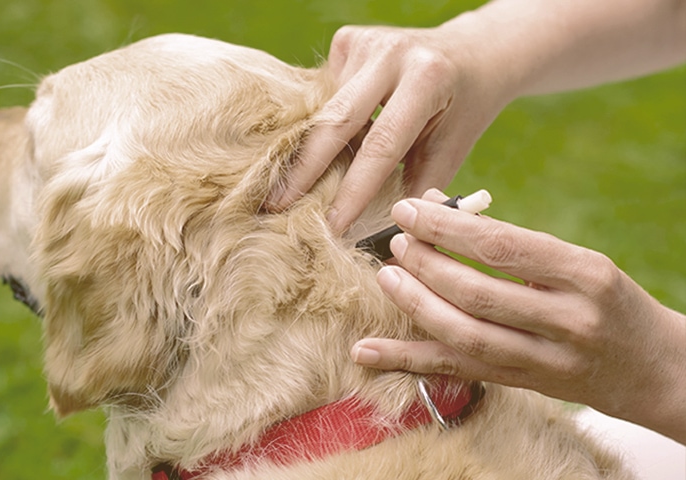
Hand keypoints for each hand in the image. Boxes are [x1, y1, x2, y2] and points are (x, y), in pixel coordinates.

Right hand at [266, 25, 511, 231]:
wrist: (471, 54)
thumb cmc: (462, 110)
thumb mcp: (451, 150)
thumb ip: (416, 188)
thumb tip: (379, 238)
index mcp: (426, 79)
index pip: (381, 144)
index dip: (354, 190)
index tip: (332, 226)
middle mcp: (391, 53)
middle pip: (336, 120)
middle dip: (305, 170)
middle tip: (276, 207)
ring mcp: (365, 41)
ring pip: (324, 109)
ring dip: (310, 150)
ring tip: (288, 188)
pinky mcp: (347, 40)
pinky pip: (323, 95)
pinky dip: (320, 125)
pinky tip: (318, 147)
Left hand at [353, 189, 685, 442]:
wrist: (652, 367)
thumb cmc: (604, 299)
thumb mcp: (573, 261)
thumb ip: (509, 240)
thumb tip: (437, 206)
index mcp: (584, 274)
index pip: (503, 246)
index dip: (447, 227)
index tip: (408, 209)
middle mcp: (569, 320)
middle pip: (479, 293)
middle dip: (427, 265)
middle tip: (396, 242)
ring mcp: (548, 360)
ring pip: (466, 335)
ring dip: (416, 305)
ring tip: (386, 277)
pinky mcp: (524, 386)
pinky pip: (458, 372)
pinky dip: (408, 360)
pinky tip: (367, 351)